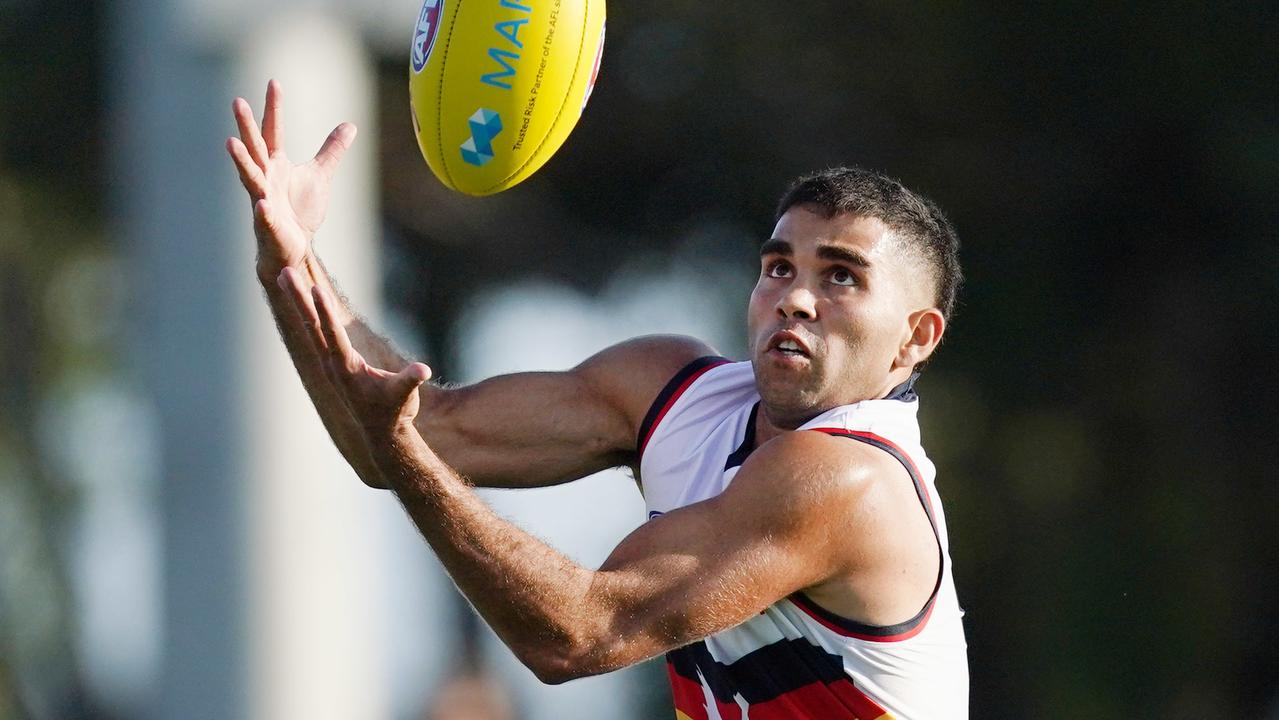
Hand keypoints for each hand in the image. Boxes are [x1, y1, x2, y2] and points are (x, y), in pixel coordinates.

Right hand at [226, 80, 355, 281]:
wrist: (294, 247)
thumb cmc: (300, 210)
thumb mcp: (319, 175)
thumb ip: (331, 150)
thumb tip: (350, 125)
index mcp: (275, 164)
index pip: (273, 130)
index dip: (274, 108)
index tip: (274, 82)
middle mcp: (265, 178)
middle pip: (254, 148)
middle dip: (246, 126)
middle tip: (238, 101)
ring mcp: (263, 201)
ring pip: (249, 178)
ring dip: (240, 161)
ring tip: (230, 143)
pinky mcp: (269, 226)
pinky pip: (265, 218)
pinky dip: (264, 212)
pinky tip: (263, 204)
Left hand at [278, 267, 432, 454]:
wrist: (381, 432)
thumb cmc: (396, 411)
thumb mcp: (405, 395)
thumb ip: (410, 380)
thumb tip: (423, 371)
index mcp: (347, 368)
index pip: (333, 335)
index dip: (325, 312)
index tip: (316, 289)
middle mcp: (333, 363)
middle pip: (312, 325)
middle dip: (298, 299)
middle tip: (283, 272)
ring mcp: (330, 363)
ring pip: (309, 326)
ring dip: (297, 301)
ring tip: (284, 275)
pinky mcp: (333, 362)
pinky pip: (315, 331)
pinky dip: (306, 312)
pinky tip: (299, 299)